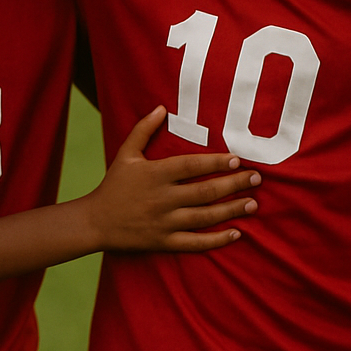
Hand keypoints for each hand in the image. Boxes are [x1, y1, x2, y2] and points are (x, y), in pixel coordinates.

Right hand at [85, 105, 260, 251]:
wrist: (94, 222)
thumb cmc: (113, 185)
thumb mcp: (125, 154)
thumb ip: (143, 130)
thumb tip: (161, 107)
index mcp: (155, 174)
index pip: (191, 167)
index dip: (215, 163)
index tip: (237, 160)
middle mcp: (162, 198)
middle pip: (204, 192)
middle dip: (233, 185)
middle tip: (257, 179)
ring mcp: (164, 222)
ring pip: (204, 217)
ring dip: (231, 210)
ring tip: (253, 204)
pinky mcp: (164, 242)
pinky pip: (194, 242)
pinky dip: (216, 240)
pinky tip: (236, 234)